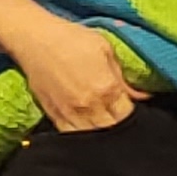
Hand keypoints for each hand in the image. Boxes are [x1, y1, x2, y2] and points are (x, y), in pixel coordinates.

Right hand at [12, 16, 136, 131]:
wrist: (33, 39)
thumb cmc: (72, 39)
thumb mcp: (106, 50)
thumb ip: (124, 79)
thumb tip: (143, 96)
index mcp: (106, 88)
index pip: (127, 115)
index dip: (133, 114)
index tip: (132, 108)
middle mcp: (88, 106)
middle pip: (111, 130)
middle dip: (119, 125)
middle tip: (119, 115)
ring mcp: (69, 113)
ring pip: (92, 136)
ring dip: (101, 132)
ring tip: (105, 122)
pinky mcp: (52, 115)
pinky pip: (70, 135)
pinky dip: (81, 134)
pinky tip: (87, 127)